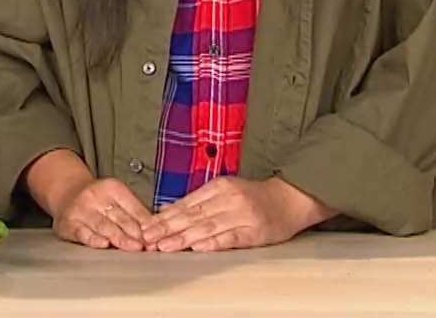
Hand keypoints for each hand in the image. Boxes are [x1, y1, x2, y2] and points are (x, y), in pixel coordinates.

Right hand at [48, 176, 153, 250]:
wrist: (67, 194)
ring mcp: (81, 209)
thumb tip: (155, 231)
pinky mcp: (69, 223)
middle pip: (120, 217)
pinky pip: (83, 233)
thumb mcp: (117, 198)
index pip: (133, 206)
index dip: (146, 223)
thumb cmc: (98, 201)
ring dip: (120, 238)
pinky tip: (104, 244)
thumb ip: (135, 213)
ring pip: (104, 226)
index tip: (155, 236)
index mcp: (112, 188)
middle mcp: (95, 196)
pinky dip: (94, 239)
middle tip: (147, 245)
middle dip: (136, 233)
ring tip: (133, 247)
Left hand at [141, 177, 332, 251]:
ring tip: (166, 246)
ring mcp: (242, 215)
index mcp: (218, 187)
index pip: (186, 204)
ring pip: (208, 227)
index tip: (145, 227)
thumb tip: (168, 211)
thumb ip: (199, 202)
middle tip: (148, 239)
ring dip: (184, 238)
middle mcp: (228, 199)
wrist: (291, 199)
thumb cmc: (254, 197)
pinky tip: (199, 248)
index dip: (164, 216)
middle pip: (193, 215)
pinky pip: (231, 237)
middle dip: (167, 228)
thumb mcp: (225, 191)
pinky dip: (214, 243)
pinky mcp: (255, 232)